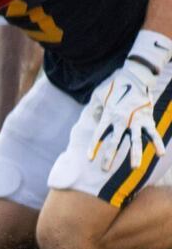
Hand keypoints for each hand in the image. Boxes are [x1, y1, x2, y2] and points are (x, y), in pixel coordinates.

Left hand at [88, 31, 171, 173]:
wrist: (133, 77)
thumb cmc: (115, 87)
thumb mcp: (100, 96)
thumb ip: (96, 108)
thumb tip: (93, 117)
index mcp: (108, 116)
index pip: (99, 135)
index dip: (93, 147)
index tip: (89, 159)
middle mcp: (120, 121)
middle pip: (114, 142)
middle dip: (109, 157)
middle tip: (104, 170)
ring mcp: (134, 121)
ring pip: (134, 141)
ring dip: (134, 155)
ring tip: (134, 168)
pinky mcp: (147, 119)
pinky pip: (152, 134)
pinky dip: (156, 143)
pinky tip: (160, 154)